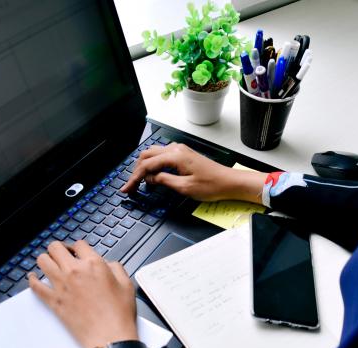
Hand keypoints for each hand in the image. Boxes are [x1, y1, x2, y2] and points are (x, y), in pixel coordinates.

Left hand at [28, 241, 137, 347]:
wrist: (109, 336)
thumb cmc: (119, 314)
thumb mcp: (126, 284)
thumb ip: (116, 268)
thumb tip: (107, 264)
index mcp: (94, 264)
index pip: (79, 244)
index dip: (78, 247)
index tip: (78, 252)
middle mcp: (75, 271)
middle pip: (55, 247)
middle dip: (59, 249)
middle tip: (62, 256)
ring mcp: (62, 285)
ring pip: (42, 261)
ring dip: (45, 260)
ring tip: (50, 265)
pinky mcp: (53, 301)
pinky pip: (35, 285)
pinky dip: (32, 280)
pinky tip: (34, 278)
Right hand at [121, 142, 265, 203]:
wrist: (229, 182)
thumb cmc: (212, 185)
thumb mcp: (185, 187)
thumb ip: (164, 181)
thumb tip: (150, 178)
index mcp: (176, 156)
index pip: (147, 164)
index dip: (135, 177)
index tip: (128, 188)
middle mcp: (176, 150)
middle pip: (147, 155)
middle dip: (136, 170)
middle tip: (131, 186)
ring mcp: (180, 151)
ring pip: (154, 154)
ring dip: (144, 166)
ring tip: (139, 182)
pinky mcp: (183, 155)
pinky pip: (162, 156)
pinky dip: (154, 165)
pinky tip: (153, 176)